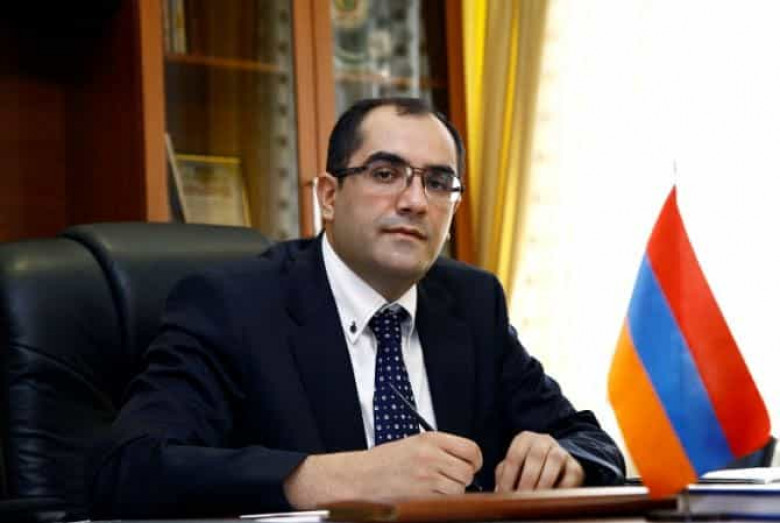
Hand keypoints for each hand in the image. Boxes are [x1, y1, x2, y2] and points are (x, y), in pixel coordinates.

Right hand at [284, 432, 481, 507]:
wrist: (359, 478)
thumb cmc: (384, 462)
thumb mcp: (413, 444)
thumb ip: (440, 449)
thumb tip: (466, 460)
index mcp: (430, 439)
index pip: (471, 449)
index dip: (474, 460)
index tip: (470, 465)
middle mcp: (431, 456)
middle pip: (468, 471)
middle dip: (463, 478)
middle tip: (449, 480)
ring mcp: (427, 477)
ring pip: (459, 489)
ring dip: (452, 492)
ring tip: (434, 489)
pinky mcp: (423, 497)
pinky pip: (447, 502)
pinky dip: (442, 503)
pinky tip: (428, 497)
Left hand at [494, 431, 583, 491]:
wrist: (554, 467)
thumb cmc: (526, 468)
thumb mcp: (513, 468)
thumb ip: (504, 475)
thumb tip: (499, 490)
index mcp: (524, 439)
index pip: (514, 456)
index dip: (508, 477)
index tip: (504, 494)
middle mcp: (543, 440)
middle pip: (535, 457)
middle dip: (526, 481)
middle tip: (521, 499)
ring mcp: (561, 451)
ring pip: (554, 461)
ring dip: (544, 482)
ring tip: (536, 500)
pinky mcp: (575, 466)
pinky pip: (571, 475)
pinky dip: (562, 488)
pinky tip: (553, 498)